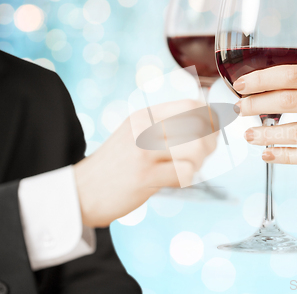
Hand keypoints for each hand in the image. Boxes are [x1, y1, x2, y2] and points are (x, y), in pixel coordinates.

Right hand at [74, 100, 217, 227]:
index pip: (190, 106)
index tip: (214, 130)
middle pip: (198, 126)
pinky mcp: (145, 176)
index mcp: (144, 115)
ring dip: (199, 162)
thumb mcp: (135, 134)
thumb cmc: (116, 165)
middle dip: (210, 142)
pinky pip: (184, 173)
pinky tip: (179, 180)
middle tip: (204, 155)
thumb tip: (205, 124)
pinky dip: (188, 178)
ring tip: (190, 168)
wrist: (82, 191)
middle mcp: (145, 128)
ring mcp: (144, 151)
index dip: (210, 117)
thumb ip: (164, 127)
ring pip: (195, 149)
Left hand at [234, 64, 296, 180]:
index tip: (241, 84)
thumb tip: (272, 88)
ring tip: (247, 135)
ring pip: (295, 131)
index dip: (263, 79)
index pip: (295, 74)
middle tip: (238, 108)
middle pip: (290, 100)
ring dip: (264, 134)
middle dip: (256, 104)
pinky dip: (283, 155)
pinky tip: (267, 155)